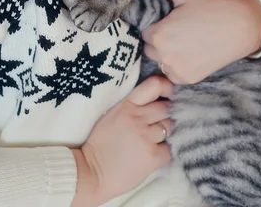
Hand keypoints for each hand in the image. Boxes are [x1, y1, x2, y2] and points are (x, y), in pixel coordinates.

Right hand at [71, 76, 172, 206]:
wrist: (91, 174)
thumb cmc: (100, 144)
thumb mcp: (112, 115)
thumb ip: (133, 105)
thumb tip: (156, 100)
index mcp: (127, 105)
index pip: (154, 86)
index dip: (166, 87)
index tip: (168, 93)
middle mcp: (138, 118)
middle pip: (166, 108)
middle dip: (163, 115)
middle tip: (154, 124)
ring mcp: (146, 136)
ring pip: (169, 127)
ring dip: (164, 133)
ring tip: (150, 141)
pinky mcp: (152, 156)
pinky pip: (169, 149)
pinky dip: (163, 152)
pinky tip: (151, 154)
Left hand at [142, 0, 260, 84]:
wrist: (240, 26)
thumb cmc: (211, 5)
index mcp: (159, 34)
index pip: (144, 31)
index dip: (154, 24)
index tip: (165, 20)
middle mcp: (164, 55)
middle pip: (149, 47)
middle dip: (158, 39)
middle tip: (175, 29)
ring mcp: (176, 70)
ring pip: (159, 61)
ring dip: (165, 53)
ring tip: (182, 41)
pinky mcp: (188, 79)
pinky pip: (171, 73)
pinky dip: (176, 65)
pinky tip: (189, 52)